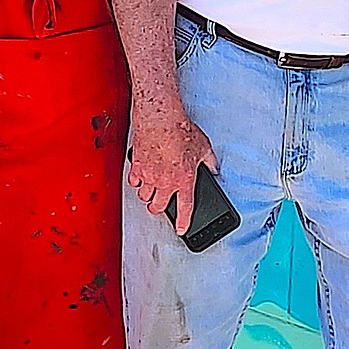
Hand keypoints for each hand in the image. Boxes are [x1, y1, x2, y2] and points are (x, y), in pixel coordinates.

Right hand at [128, 105, 218, 231]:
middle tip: (161, 205)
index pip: (185, 208)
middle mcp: (165, 182)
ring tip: (152, 190)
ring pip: (144, 196)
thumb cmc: (181, 131)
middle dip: (159, 209)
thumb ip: (210, 162)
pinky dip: (137, 182)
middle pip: (158, 207)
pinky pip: (134, 182)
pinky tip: (142, 177)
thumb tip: (214, 168)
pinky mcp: (137, 166)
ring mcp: (149, 175)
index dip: (183, 222)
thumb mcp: (204, 147)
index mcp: (184, 180)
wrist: (161, 119)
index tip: (181, 229)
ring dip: (148, 196)